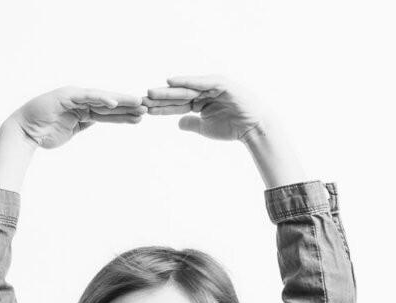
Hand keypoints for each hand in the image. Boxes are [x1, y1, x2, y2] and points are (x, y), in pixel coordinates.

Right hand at [12, 87, 145, 149]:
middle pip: (108, 103)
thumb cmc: (46, 132)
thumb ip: (85, 123)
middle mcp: (80, 100)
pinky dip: (101, 99)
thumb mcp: (72, 130)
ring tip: (137, 103)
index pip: (108, 113)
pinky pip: (86, 98)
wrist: (26, 132)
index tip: (141, 117)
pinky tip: (115, 102)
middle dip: (128, 105)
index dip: (125, 115)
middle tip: (147, 107)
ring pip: (101, 99)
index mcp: (83, 110)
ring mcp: (74, 97)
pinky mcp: (66, 96)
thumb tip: (98, 122)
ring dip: (120, 101)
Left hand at [143, 76, 268, 142]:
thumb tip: (177, 123)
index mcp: (199, 103)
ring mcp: (211, 86)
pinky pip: (200, 82)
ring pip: (186, 88)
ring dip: (169, 90)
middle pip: (177, 95)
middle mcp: (203, 92)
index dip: (161, 108)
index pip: (176, 105)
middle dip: (160, 98)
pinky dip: (187, 81)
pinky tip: (172, 81)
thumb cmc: (232, 127)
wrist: (253, 127)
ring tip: (151, 92)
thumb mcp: (206, 128)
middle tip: (142, 99)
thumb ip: (191, 124)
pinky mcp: (220, 83)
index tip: (145, 110)